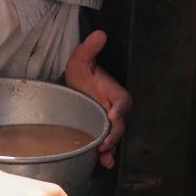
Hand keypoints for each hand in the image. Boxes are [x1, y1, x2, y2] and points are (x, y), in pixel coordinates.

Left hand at [62, 32, 129, 167]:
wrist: (72, 88)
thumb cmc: (80, 73)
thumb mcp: (81, 59)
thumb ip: (89, 49)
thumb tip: (100, 33)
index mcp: (114, 93)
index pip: (123, 101)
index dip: (120, 108)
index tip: (113, 115)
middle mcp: (114, 109)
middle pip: (119, 124)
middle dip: (113, 135)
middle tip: (104, 143)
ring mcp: (107, 123)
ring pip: (114, 137)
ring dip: (110, 148)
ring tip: (103, 158)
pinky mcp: (99, 132)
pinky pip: (106, 145)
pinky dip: (106, 154)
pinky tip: (102, 162)